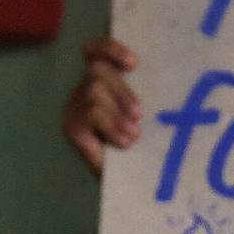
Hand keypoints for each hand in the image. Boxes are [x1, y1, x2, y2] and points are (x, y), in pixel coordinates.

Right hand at [62, 37, 141, 176]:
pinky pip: (92, 113)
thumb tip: (161, 72)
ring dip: (118, 111)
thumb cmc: (135, 149)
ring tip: (133, 134)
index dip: (110, 48)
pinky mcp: (72, 128)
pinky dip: (112, 125)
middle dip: (122, 90)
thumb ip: (136, 96)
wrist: (123, 185)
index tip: (133, 64)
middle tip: (140, 115)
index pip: (93, 51)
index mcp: (97, 82)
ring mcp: (73, 109)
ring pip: (94, 90)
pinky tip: (124, 142)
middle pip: (96, 70)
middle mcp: (80, 92)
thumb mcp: (137, 115)